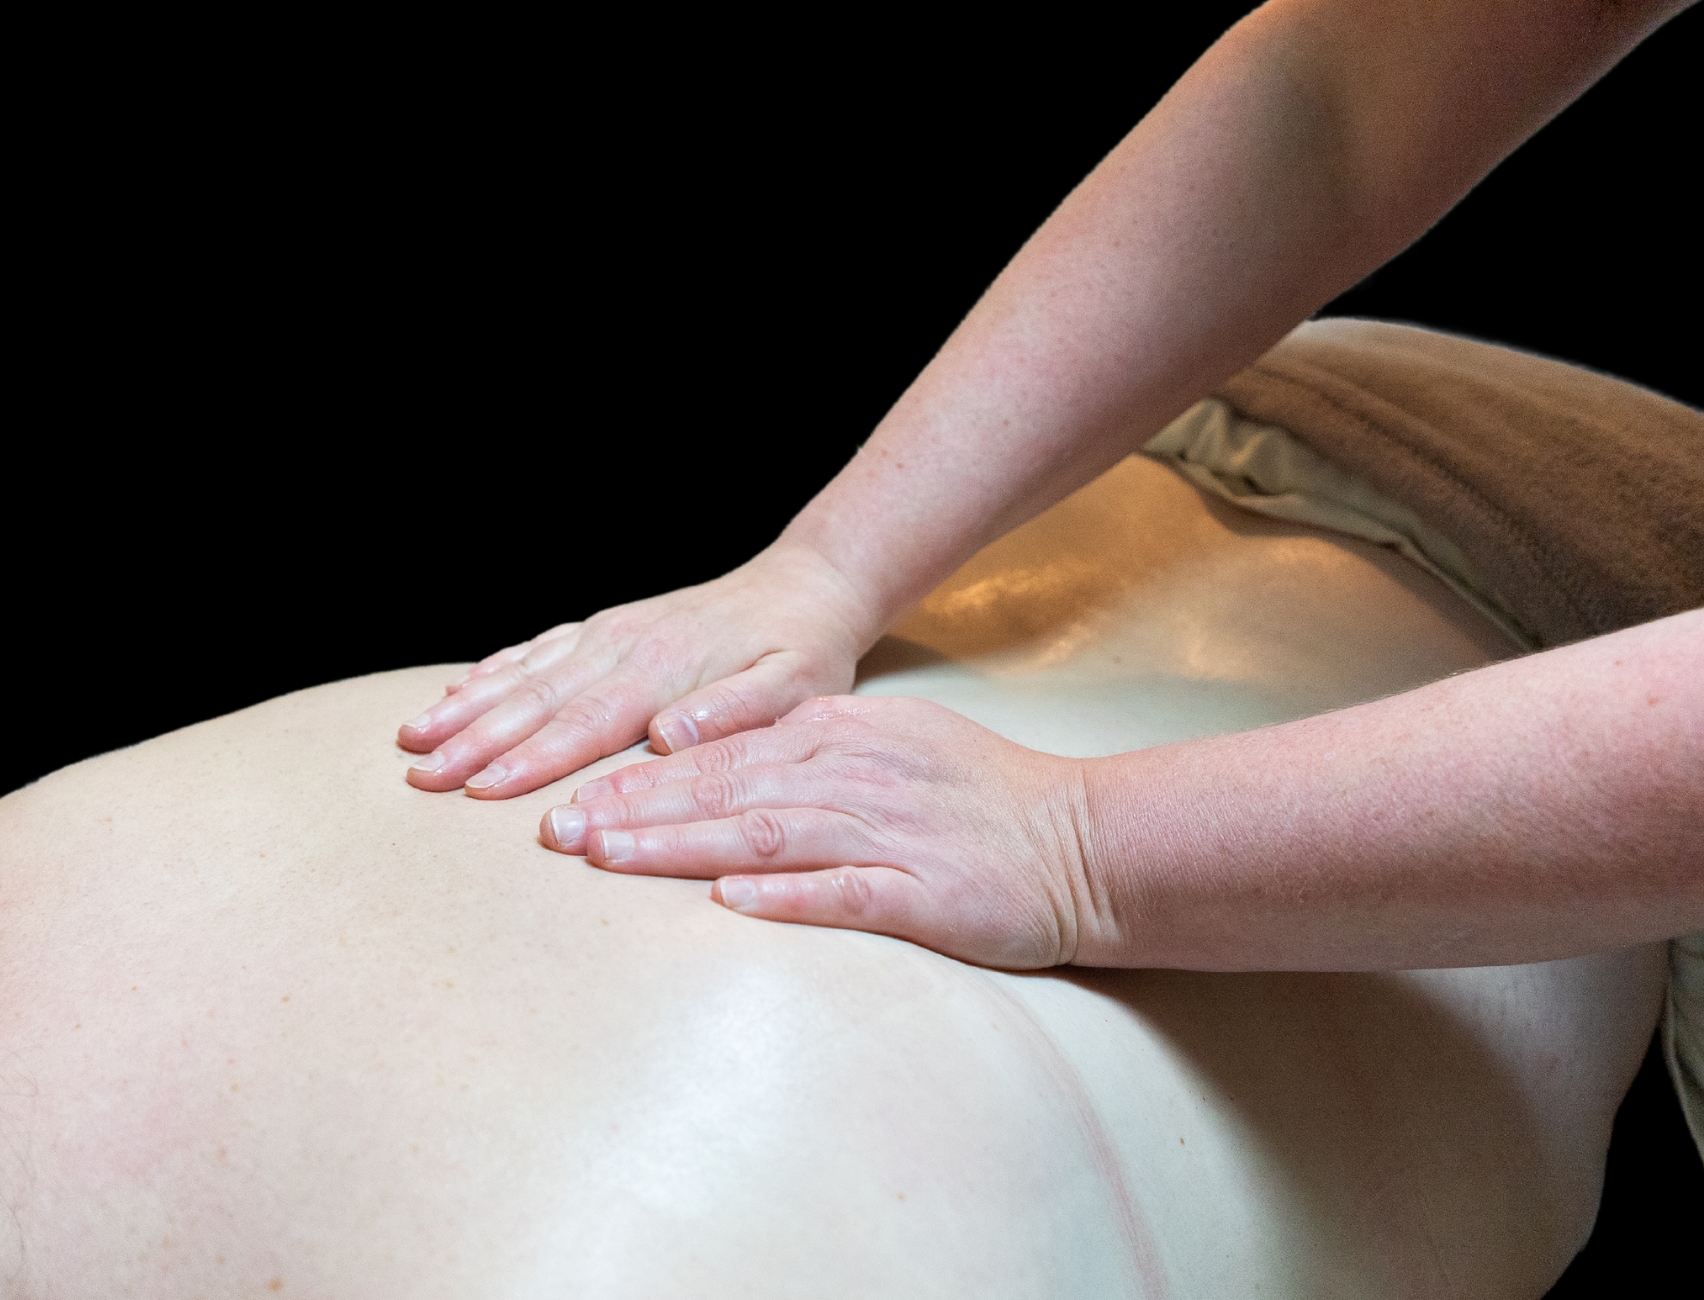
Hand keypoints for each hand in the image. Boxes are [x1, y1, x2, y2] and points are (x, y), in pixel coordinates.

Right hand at [398, 545, 873, 798]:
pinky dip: (494, 672)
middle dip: (474, 741)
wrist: (808, 585)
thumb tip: (668, 732)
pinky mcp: (608, 627)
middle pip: (538, 701)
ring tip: (412, 739)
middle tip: (417, 778)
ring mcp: (610, 633)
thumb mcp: (799, 683)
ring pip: (525, 673)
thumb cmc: (807, 646)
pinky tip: (457, 692)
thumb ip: (738, 709)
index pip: (586, 723)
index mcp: (666, 670)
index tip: (478, 790)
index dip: (529, 759)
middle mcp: (626, 647)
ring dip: (468, 707)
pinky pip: (539, 649)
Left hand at [536, 694, 1101, 968]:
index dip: (641, 779)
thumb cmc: (981, 799)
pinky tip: (727, 904)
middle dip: (635, 810)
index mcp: (843, 733)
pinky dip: (782, 897)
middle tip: (557, 832)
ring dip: (681, 847)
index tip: (572, 799)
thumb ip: (807, 751)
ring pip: (767, 833)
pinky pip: (841, 892)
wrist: (1082, 840)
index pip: (722, 753)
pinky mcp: (921, 891)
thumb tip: (718, 766)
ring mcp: (888, 830)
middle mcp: (856, 771)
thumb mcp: (891, 746)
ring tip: (610, 860)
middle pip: (725, 789)